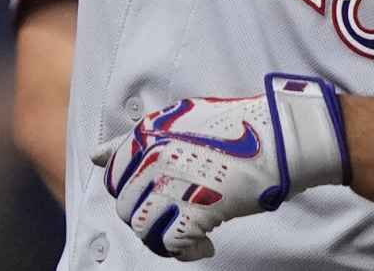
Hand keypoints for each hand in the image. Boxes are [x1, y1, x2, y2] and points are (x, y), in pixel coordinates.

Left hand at [92, 75, 348, 259]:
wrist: (278, 137)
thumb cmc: (233, 128)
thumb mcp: (176, 120)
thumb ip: (134, 140)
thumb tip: (96, 156)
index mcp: (146, 134)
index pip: (114, 176)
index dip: (134, 194)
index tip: (156, 199)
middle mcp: (153, 157)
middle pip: (126, 207)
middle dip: (149, 218)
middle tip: (177, 219)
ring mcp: (173, 183)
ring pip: (142, 228)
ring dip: (163, 238)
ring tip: (187, 235)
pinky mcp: (196, 208)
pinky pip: (171, 244)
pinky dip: (187, 252)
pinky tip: (205, 246)